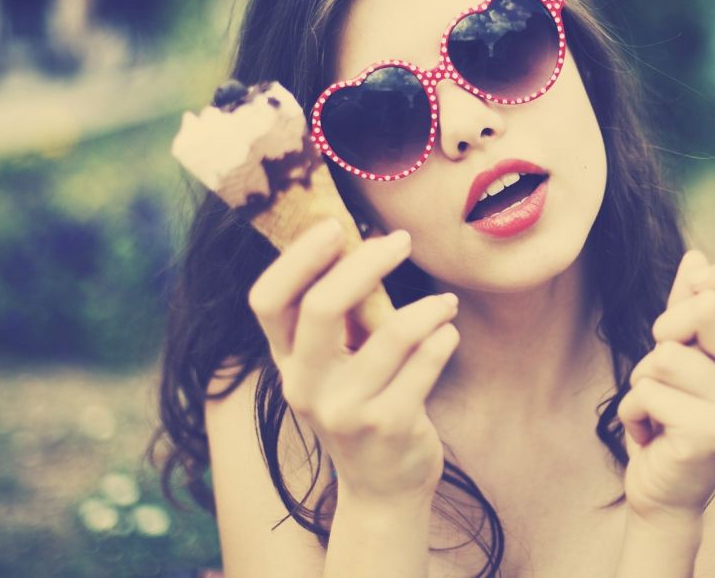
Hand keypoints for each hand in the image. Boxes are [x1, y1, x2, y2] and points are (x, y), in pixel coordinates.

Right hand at [248, 219, 459, 505]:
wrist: (381, 487)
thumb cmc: (362, 404)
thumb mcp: (335, 364)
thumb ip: (339, 313)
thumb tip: (359, 237)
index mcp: (286, 361)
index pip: (266, 301)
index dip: (296, 258)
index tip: (335, 226)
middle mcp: (304, 386)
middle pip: (321, 307)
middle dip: (365, 263)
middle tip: (402, 241)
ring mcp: (344, 411)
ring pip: (390, 333)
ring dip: (427, 308)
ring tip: (446, 303)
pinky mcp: (388, 427)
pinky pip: (425, 362)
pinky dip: (443, 338)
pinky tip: (448, 334)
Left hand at [618, 250, 714, 519]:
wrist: (667, 491)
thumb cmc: (673, 412)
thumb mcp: (681, 351)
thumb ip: (689, 304)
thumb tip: (696, 257)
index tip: (700, 292)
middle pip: (708, 308)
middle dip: (666, 330)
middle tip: (665, 366)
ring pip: (666, 355)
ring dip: (643, 380)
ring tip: (659, 407)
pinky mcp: (714, 434)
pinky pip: (648, 392)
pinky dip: (633, 412)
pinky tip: (652, 434)